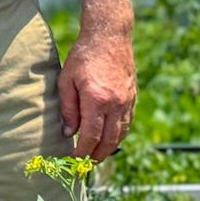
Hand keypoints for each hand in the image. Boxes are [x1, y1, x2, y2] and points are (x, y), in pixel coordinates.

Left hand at [58, 27, 136, 160]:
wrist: (109, 36)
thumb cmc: (82, 56)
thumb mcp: (66, 80)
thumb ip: (68, 108)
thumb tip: (69, 133)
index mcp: (96, 99)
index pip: (91, 136)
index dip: (83, 151)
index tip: (74, 159)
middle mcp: (115, 104)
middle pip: (109, 140)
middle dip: (97, 155)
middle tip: (86, 164)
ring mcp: (127, 101)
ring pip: (121, 134)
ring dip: (109, 148)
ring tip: (97, 155)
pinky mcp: (132, 97)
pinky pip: (127, 123)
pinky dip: (119, 135)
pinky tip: (109, 138)